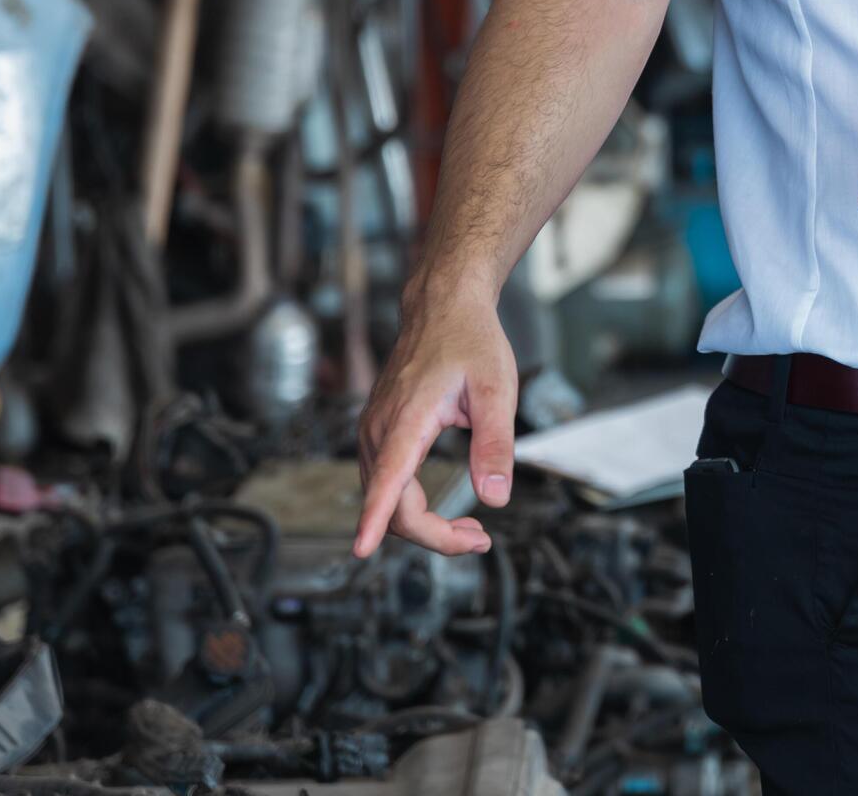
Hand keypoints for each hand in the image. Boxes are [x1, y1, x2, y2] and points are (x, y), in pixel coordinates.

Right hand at [352, 281, 516, 558]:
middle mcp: (380, 429)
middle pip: (391, 505)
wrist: (442, 306)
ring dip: (423, 525)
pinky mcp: (379, 433)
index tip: (360, 550)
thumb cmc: (471, 341)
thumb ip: (495, 445)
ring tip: (470, 531)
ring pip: (386, 499)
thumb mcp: (497, 390)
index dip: (373, 518)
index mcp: (407, 419)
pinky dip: (410, 506)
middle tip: (479, 540)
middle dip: (432, 534)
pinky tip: (442, 511)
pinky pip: (386, 484)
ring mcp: (375, 432)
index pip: (386, 479)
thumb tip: (495, 498)